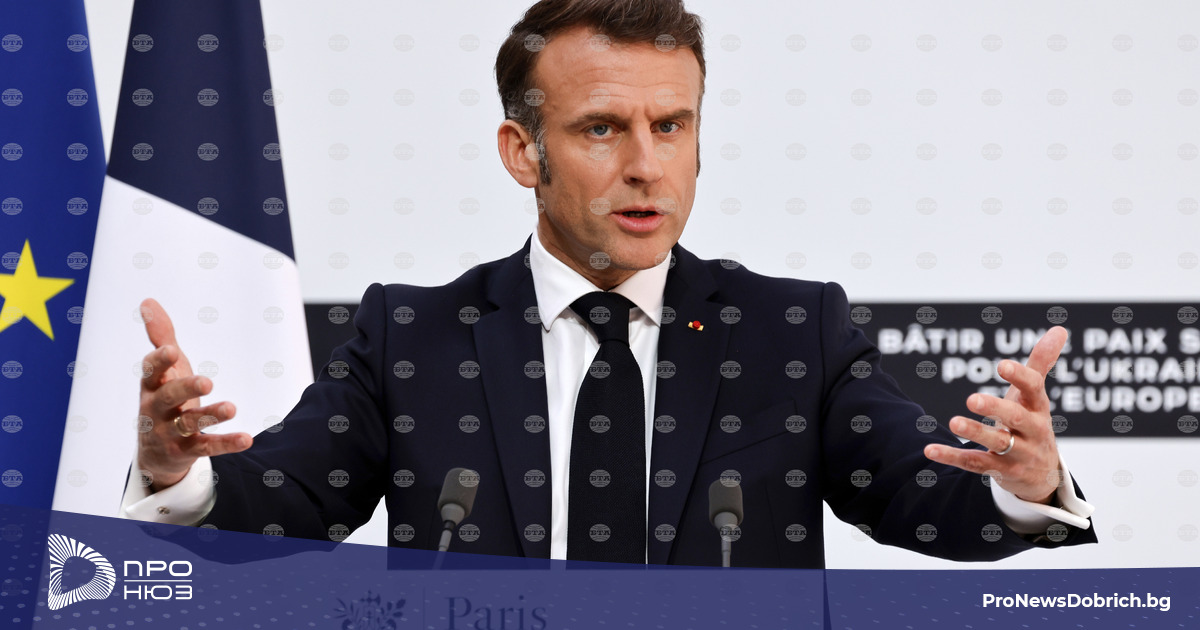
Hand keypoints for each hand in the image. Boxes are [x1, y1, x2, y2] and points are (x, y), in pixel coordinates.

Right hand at [137, 298, 250, 491]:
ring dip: (210, 416)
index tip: (171, 350)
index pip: (151, 372)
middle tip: (207, 381)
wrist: (155, 454)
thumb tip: (148, 301)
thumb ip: (161, 338)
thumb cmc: (164, 400)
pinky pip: (207, 447)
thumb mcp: (164, 370)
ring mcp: (170, 432)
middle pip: (168, 398)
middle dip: (186, 388)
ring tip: (232, 408)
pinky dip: (226, 443)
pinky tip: (246, 439)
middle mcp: (157, 410)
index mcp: (152, 387)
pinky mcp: (187, 451)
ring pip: (189, 423)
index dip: (159, 362)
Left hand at [924, 326, 1066, 503]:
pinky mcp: (1000, 471)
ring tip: (953, 422)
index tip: (1001, 365)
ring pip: (997, 443)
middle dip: (997, 408)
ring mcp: (1018, 454)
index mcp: (1039, 407)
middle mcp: (1033, 431)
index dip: (1020, 377)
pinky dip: (952, 457)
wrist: (1042, 475)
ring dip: (975, 432)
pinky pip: (975, 464)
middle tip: (972, 399)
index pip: (1034, 389)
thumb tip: (1059, 328)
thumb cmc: (1032, 423)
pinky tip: (930, 449)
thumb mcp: (1036, 395)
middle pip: (1017, 419)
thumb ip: (1041, 363)